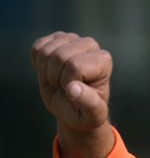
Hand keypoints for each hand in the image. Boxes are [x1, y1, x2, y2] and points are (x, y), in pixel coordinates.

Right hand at [31, 31, 114, 157]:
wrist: (75, 111)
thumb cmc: (87, 116)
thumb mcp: (92, 117)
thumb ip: (89, 103)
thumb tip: (75, 88)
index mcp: (103, 60)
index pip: (76, 64)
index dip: (69, 83)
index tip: (74, 95)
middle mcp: (91, 46)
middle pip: (60, 55)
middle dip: (57, 78)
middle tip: (65, 91)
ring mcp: (73, 41)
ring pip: (47, 50)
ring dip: (47, 71)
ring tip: (59, 84)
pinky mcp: (55, 40)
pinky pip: (37, 48)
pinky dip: (39, 63)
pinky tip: (50, 74)